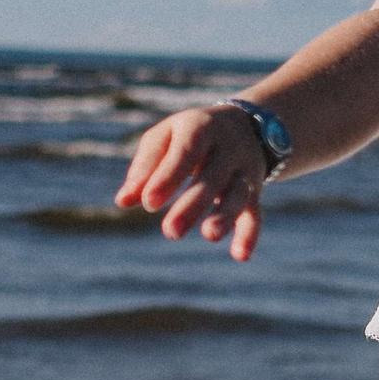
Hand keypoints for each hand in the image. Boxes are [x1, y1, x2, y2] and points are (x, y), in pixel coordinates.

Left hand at [114, 105, 266, 258]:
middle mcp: (228, 148)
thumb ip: (144, 168)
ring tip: (210, 235)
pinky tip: (240, 255)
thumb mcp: (164, 138)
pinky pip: (255, 213)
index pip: (187, 152)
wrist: (243, 124)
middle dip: (193, 205)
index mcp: (201, 128)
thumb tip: (123, 201)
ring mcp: (245, 170)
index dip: (169, 177)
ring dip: (225, 216)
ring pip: (238, 195)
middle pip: (213, 177)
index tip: (149, 203)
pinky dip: (249, 234)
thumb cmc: (189, 134)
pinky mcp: (255, 192)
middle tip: (171, 232)